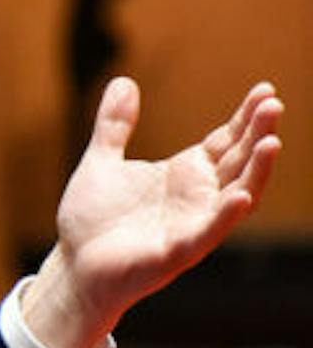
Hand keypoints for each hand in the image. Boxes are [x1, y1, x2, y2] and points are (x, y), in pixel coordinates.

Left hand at [25, 77, 282, 347]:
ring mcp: (192, 225)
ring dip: (256, 171)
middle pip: (238, 162)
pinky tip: (241, 195)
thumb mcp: (101, 162)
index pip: (226, 141)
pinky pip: (208, 232)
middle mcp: (197, 198)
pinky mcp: (177, 252)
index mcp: (184, 174)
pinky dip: (225, 215)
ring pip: (236, 196)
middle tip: (273, 104)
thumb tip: (123, 81)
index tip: (265, 90)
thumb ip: (114, 125)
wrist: (74, 266)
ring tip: (272, 142)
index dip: (245, 118)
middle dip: (257, 134)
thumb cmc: (93, 220)